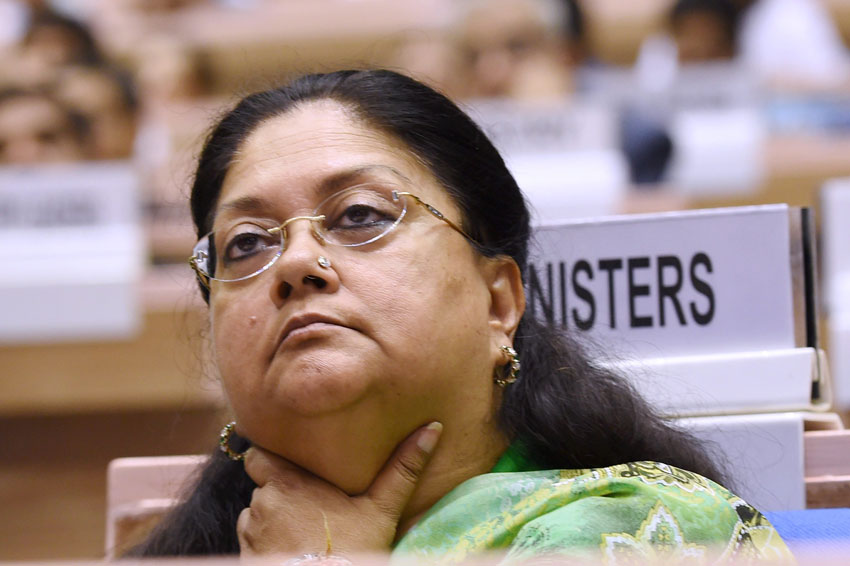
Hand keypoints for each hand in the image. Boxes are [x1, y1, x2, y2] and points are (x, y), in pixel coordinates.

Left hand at [237, 421, 442, 556]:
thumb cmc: (353, 550)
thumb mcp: (382, 509)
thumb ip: (403, 468)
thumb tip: (433, 428)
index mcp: (288, 482)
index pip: (256, 455)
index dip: (269, 458)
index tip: (289, 465)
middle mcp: (262, 502)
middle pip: (261, 486)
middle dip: (278, 492)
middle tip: (307, 502)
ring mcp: (251, 532)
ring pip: (256, 514)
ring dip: (271, 519)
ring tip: (301, 531)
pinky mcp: (247, 556)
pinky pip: (250, 541)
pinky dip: (265, 543)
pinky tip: (292, 550)